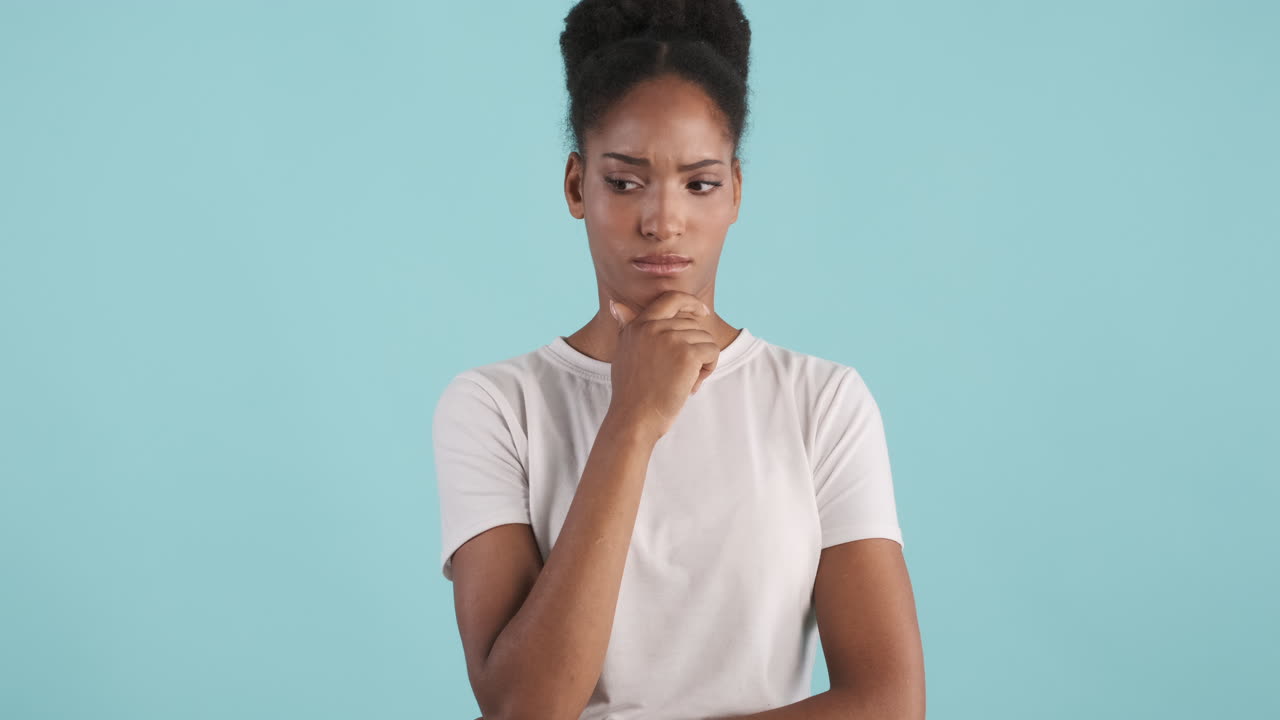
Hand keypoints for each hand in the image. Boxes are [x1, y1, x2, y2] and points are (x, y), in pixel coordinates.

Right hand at [606, 290, 719, 440]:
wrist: (634, 419)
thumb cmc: (631, 393)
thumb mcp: (624, 353)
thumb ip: (626, 327)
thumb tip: (615, 304)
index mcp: (638, 325)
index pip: (671, 298)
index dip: (690, 302)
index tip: (701, 312)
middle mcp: (652, 327)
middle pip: (693, 323)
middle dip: (695, 347)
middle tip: (685, 374)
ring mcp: (670, 338)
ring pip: (705, 338)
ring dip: (702, 361)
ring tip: (685, 382)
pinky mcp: (687, 353)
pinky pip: (712, 351)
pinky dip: (709, 369)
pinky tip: (692, 385)